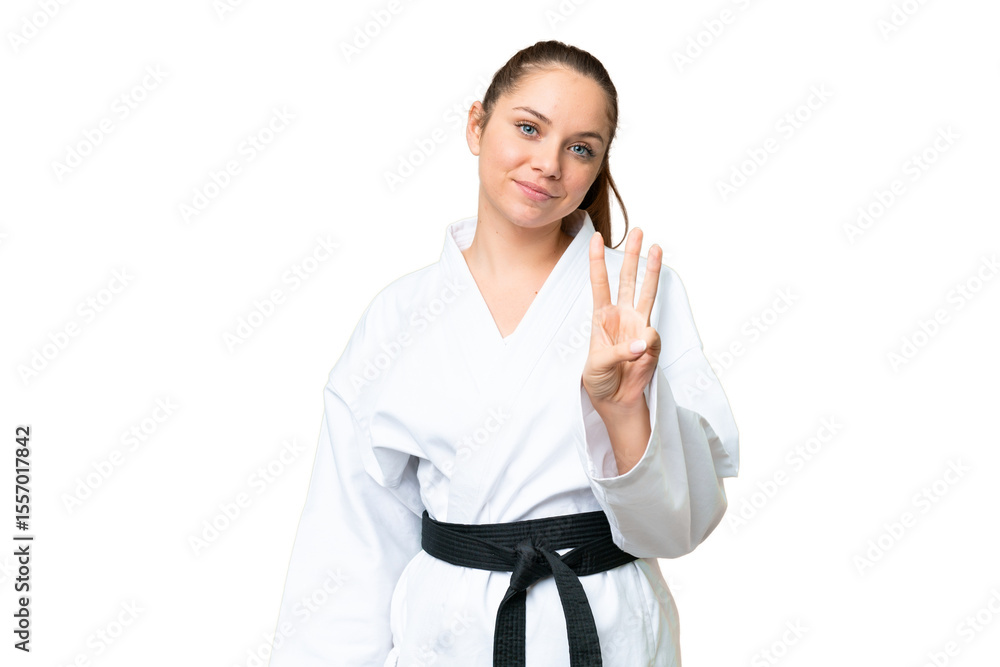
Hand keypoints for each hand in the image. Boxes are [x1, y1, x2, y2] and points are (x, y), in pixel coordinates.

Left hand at [582, 227, 661, 409]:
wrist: (616, 399)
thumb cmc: (599, 379)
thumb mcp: (597, 365)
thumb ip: (620, 351)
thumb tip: (644, 339)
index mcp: (600, 317)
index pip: (599, 283)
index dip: (596, 260)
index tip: (595, 238)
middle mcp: (620, 315)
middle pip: (626, 279)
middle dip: (631, 255)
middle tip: (637, 231)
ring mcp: (638, 325)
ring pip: (647, 292)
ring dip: (652, 270)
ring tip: (657, 247)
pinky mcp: (651, 341)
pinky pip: (653, 338)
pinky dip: (647, 347)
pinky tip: (639, 358)